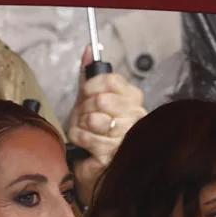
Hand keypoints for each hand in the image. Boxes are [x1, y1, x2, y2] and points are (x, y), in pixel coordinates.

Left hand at [67, 48, 145, 199]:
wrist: (92, 167)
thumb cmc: (93, 134)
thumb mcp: (89, 101)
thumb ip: (89, 75)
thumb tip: (88, 49)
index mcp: (133, 99)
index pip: (111, 80)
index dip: (91, 86)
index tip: (84, 94)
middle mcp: (137, 116)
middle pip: (101, 99)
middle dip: (83, 110)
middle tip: (83, 120)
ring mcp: (129, 136)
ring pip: (94, 118)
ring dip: (80, 126)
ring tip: (84, 132)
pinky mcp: (116, 154)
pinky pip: (88, 136)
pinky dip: (79, 138)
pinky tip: (84, 144)